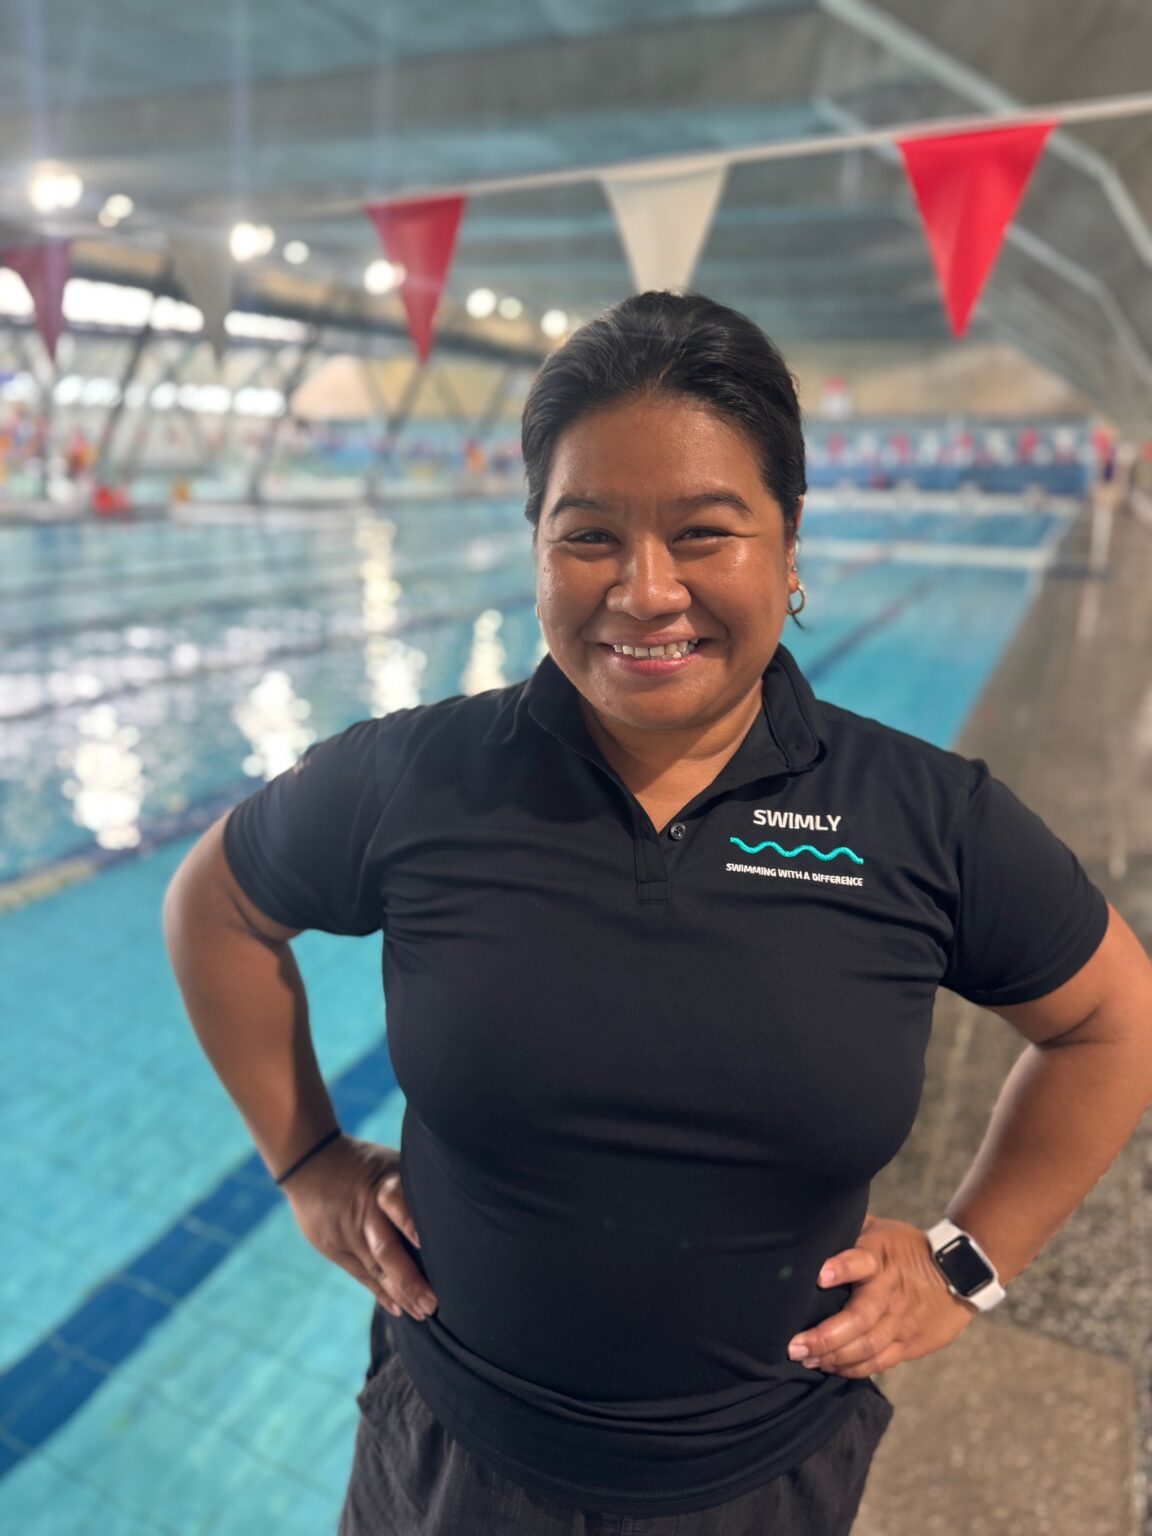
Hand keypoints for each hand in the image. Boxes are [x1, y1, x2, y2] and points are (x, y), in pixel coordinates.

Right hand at [281, 1134, 437, 1322]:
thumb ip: (411, 1189)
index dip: (409, 1221)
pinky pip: (362, 1275)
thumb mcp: (389, 1164)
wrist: (309, 1164)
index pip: (395, 1202)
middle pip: (385, 1249)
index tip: (425, 1243)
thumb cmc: (364, 1163)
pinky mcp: (334, 1249)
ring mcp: (347, 1235)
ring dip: (400, 1293)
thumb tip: (451, 1209)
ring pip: (375, 1270)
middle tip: (432, 1302)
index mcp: (381, 1185)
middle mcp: (365, 1214)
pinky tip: (399, 1309)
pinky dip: (381, 1292)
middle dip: (408, 1278)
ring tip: (422, 1312)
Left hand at [786, 1214, 978, 1377]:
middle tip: (795, 1346)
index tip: (819, 1275)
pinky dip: (853, 1368)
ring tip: (807, 1360)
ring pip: (866, 1346)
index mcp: (878, 1259)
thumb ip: (850, 1229)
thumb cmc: (907, 1247)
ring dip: (834, 1357)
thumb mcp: (880, 1229)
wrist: (961, 1272)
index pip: (859, 1262)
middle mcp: (888, 1292)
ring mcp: (900, 1321)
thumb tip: (813, 1221)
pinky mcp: (910, 1343)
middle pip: (859, 1318)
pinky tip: (831, 1368)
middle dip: (826, 1336)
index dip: (840, 1268)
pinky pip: (879, 1362)